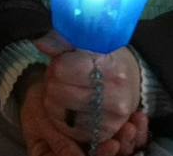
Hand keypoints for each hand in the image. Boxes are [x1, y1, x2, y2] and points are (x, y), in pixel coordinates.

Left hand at [34, 31, 146, 152]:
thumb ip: (61, 40)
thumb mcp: (85, 40)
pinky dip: (63, 118)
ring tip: (65, 90)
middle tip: (60, 78)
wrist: (131, 79)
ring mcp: (112, 116)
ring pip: (61, 111)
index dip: (55, 66)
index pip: (61, 69)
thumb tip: (41, 44)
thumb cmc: (102, 56)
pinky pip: (71, 129)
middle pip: (58, 91)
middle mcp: (114, 94)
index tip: (61, 63)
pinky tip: (69, 106)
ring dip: (55, 100)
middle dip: (52, 82)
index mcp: (109, 66)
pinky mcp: (107, 132)